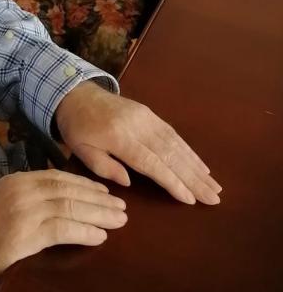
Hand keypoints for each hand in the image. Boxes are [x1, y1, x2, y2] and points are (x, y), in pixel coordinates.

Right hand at [0, 170, 126, 281]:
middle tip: (122, 207)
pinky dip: (84, 232)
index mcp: (18, 180)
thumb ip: (26, 196)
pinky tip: (100, 237)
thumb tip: (56, 199)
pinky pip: (63, 229)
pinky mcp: (28, 234)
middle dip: (99, 198)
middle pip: (69, 191)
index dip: (84, 184)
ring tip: (119, 221)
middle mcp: (23, 190)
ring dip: (99, 214)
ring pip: (71, 207)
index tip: (104, 192)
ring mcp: (26, 211)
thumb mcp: (2, 201)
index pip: (58, 177)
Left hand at [54, 81, 220, 205]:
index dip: (172, 181)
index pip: (150, 163)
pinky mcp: (149, 113)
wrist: (76, 92)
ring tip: (214, 185)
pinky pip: (173, 134)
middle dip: (194, 178)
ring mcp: (146, 118)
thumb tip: (128, 181)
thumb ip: (104, 167)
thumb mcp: (81, 150)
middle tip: (214, 197)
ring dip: (197, 165)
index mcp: (118, 137)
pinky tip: (200, 165)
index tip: (190, 199)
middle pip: (170, 155)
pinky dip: (189, 150)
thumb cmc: (77, 127)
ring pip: (176, 144)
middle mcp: (137, 126)